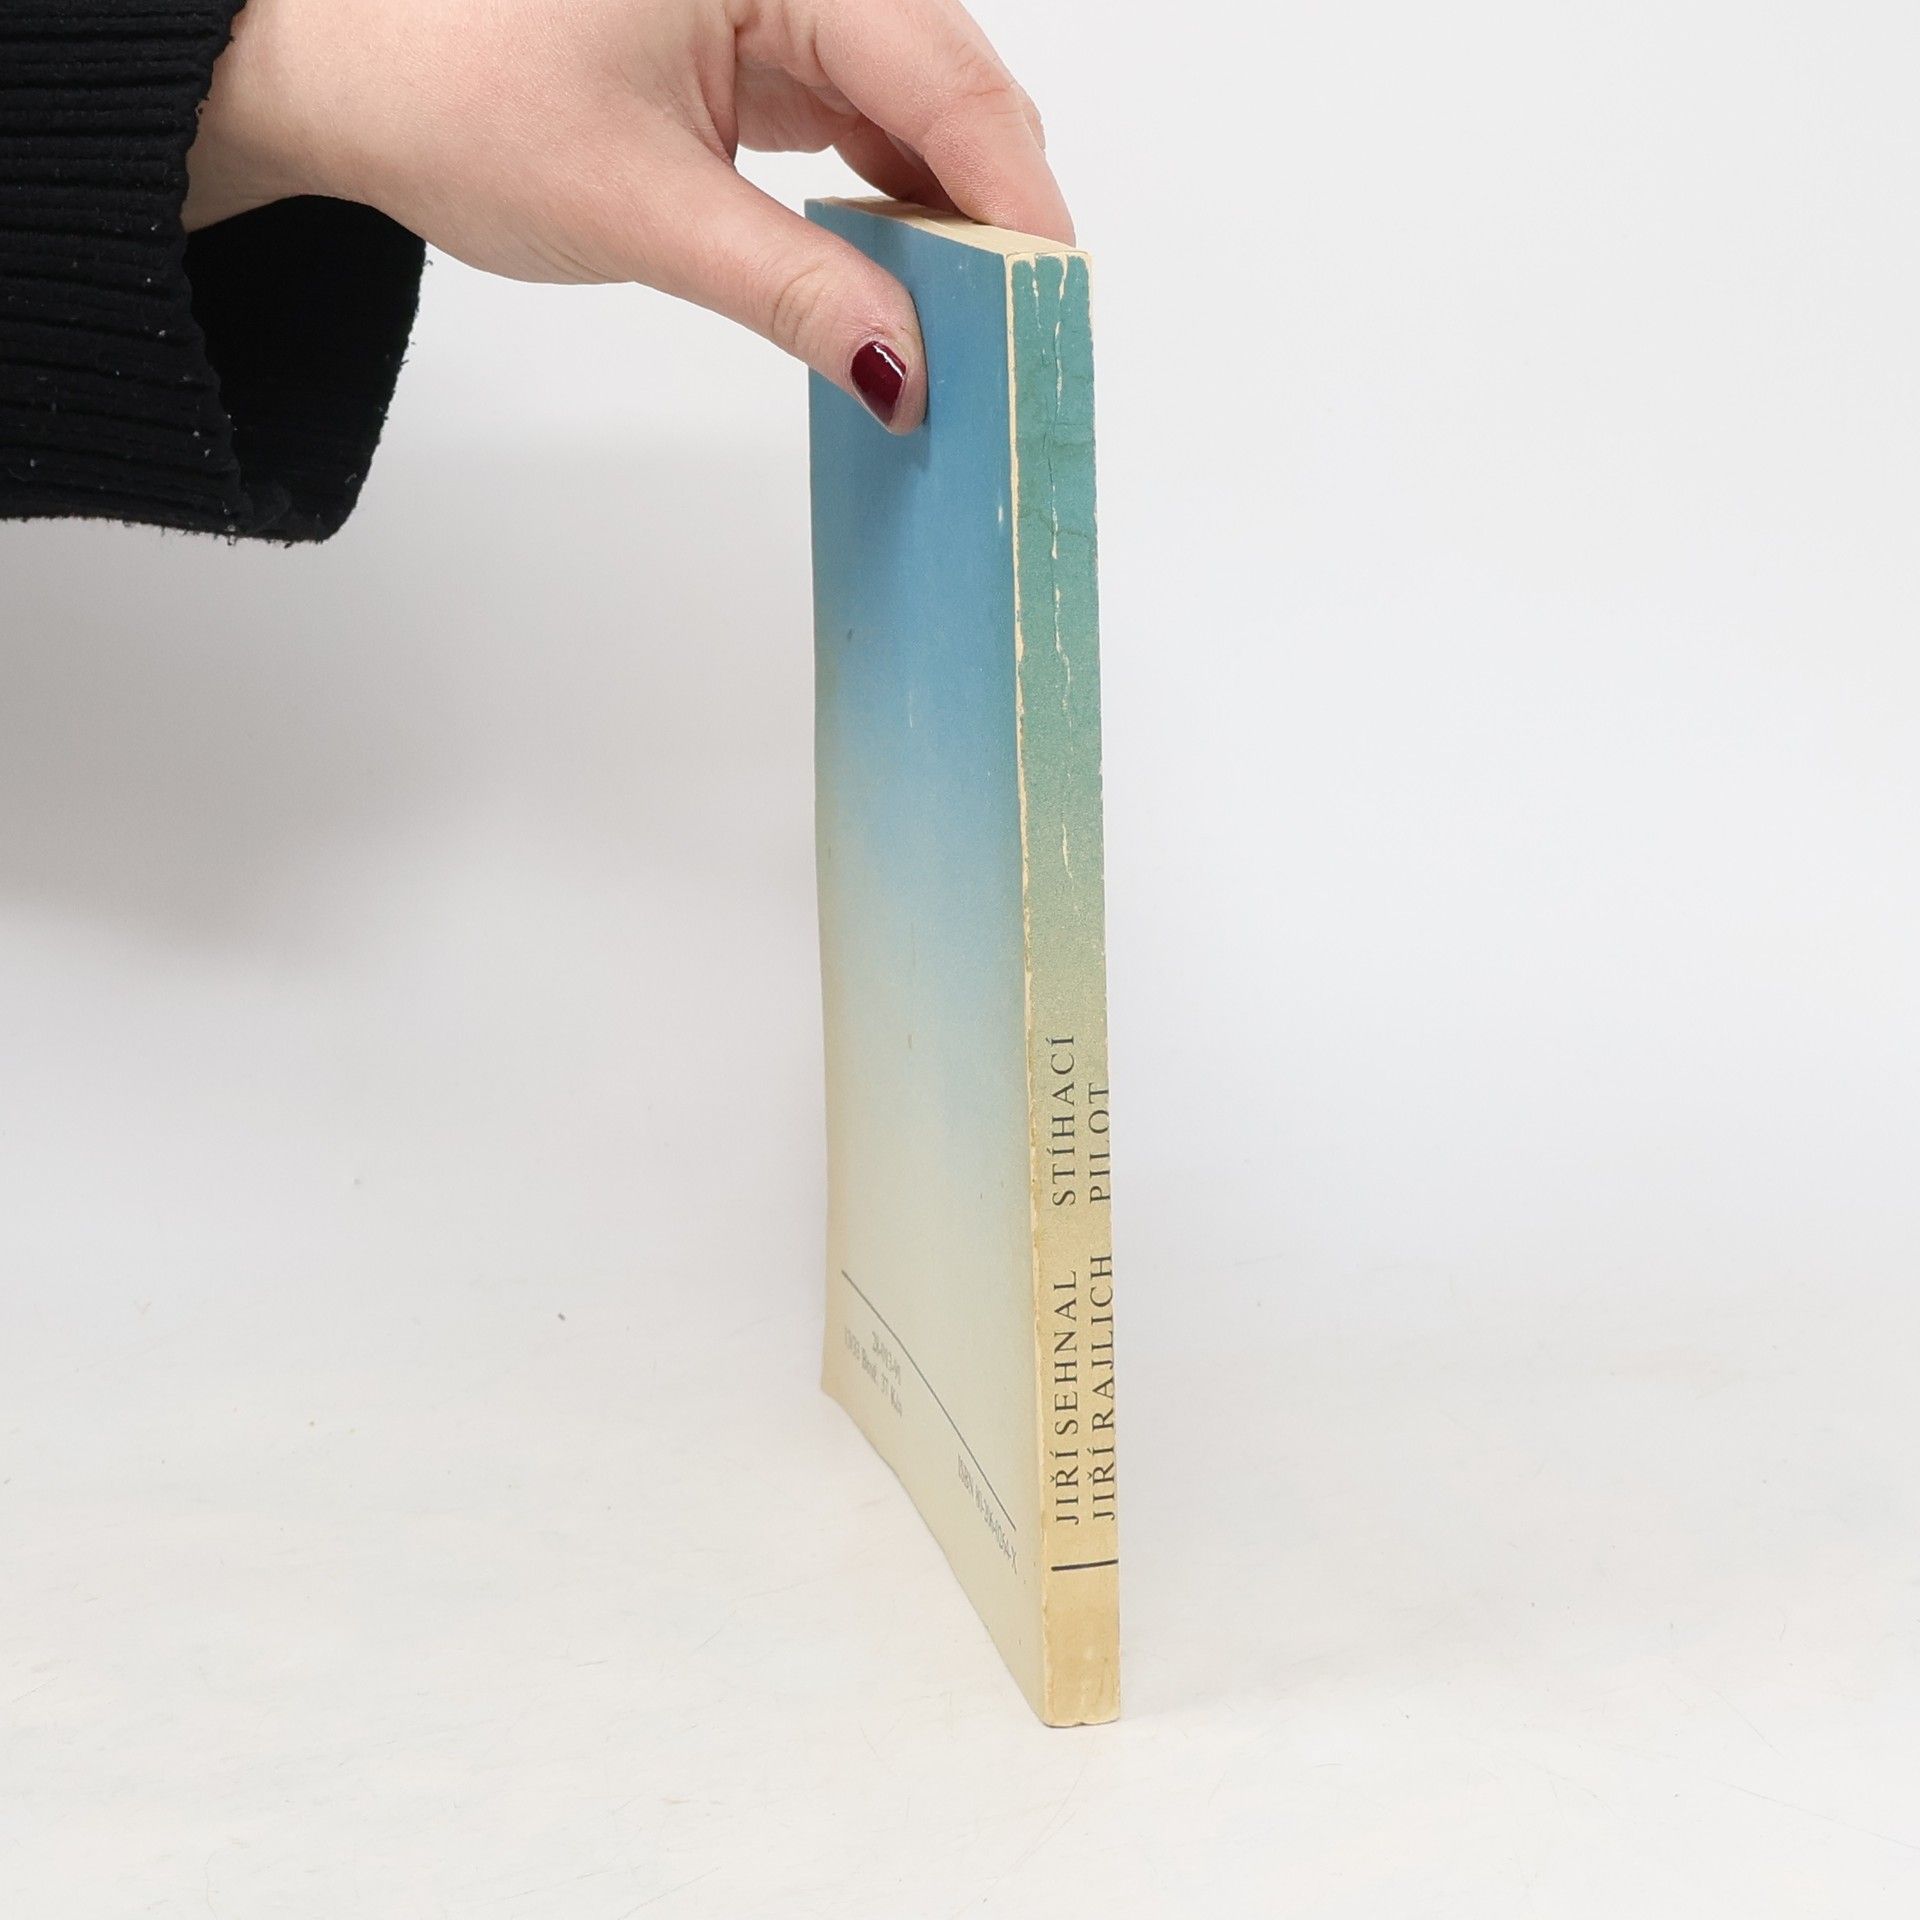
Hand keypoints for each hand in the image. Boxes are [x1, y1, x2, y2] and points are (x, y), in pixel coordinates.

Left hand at [185, 0, 1072, 430]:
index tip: (1053, 304)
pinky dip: (891, 201)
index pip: (942, 69)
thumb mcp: (639, 209)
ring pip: (917, 103)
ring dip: (946, 215)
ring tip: (969, 329)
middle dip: (991, 210)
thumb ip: (792, 288)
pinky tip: (902, 278)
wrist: (340, 70)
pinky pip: (864, 117)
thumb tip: (905, 370)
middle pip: (951, 79)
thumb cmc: (446, 91)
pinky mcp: (762, 41)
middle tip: (1019, 340)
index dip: (1010, 193)